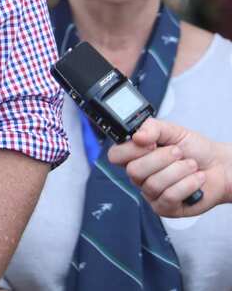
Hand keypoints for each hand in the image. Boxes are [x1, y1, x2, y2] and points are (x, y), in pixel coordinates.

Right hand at [107, 118, 230, 217]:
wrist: (220, 167)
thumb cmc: (195, 149)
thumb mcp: (172, 131)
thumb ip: (152, 127)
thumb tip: (137, 136)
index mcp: (135, 155)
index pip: (115, 155)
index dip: (131, 149)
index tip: (151, 143)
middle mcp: (140, 175)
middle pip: (133, 170)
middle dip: (161, 158)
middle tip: (178, 152)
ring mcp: (150, 193)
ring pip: (153, 184)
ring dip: (178, 171)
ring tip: (191, 165)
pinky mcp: (165, 208)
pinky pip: (169, 197)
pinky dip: (187, 185)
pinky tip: (196, 179)